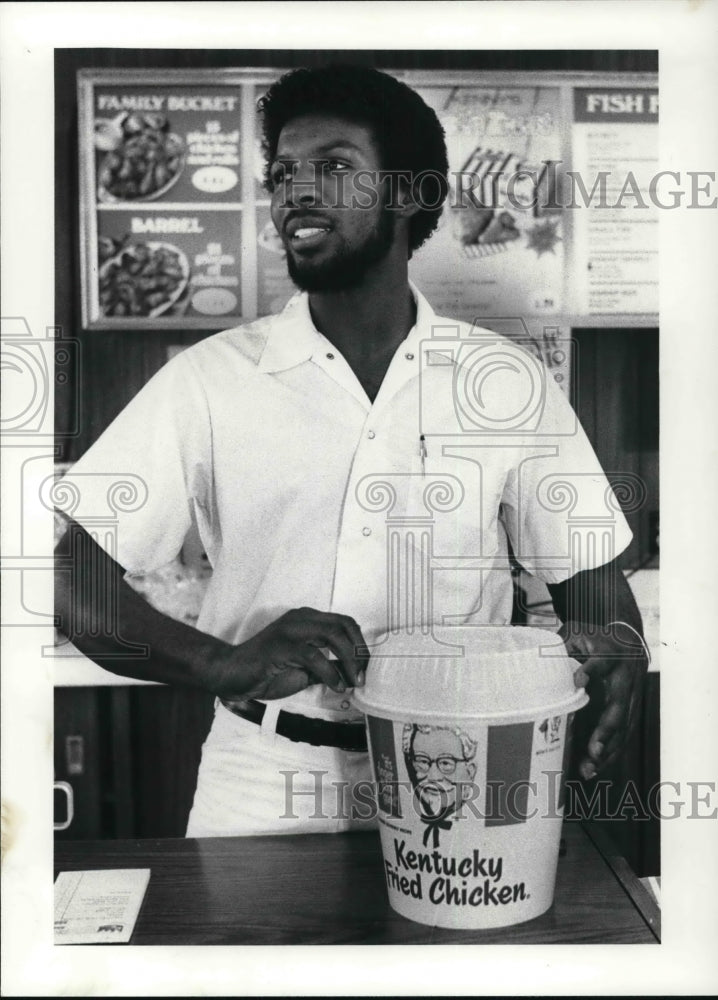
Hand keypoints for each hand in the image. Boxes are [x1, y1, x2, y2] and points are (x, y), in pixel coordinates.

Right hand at [211, 607, 368, 701]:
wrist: (232, 675)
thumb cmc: (265, 672)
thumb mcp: (304, 671)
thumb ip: (327, 668)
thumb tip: (352, 675)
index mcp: (307, 619)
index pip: (345, 623)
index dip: (360, 644)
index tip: (365, 667)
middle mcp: (301, 618)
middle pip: (344, 625)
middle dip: (359, 651)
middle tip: (362, 675)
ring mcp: (290, 629)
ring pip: (333, 634)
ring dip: (349, 660)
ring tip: (353, 681)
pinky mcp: (281, 645)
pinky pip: (314, 655)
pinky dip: (330, 673)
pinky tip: (335, 685)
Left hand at [560, 620, 648, 779]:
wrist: (629, 642)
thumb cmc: (596, 640)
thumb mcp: (579, 634)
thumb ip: (561, 647)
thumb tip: (533, 660)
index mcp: (611, 654)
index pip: (602, 662)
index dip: (591, 670)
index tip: (579, 680)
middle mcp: (624, 678)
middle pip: (618, 705)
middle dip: (606, 728)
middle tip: (593, 748)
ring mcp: (631, 697)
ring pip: (622, 726)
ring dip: (607, 748)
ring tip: (590, 767)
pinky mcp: (630, 710)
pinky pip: (623, 734)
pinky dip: (610, 752)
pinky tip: (594, 768)